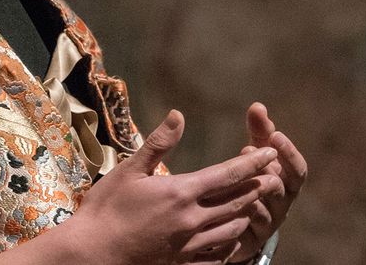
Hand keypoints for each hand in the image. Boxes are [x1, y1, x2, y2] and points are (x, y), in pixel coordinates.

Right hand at [64, 110, 282, 264]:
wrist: (92, 253)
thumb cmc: (106, 208)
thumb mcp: (129, 169)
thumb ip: (158, 143)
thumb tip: (178, 115)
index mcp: (181, 192)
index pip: (227, 175)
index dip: (252, 163)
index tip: (270, 153)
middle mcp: (192, 220)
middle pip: (237, 202)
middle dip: (257, 186)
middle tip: (273, 176)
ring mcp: (190, 246)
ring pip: (232, 230)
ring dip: (247, 214)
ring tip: (254, 204)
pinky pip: (218, 257)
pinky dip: (231, 246)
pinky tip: (231, 240)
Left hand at [228, 103, 307, 262]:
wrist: (239, 219)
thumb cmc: (251, 178)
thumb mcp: (256, 154)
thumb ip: (259, 132)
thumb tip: (258, 105)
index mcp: (287, 182)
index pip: (297, 169)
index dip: (289, 153)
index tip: (275, 135)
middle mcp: (282, 204)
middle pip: (284, 189)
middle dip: (268, 169)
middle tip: (249, 150)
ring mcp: (267, 223)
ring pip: (266, 209)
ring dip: (252, 191)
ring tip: (237, 176)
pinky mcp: (249, 240)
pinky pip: (246, 230)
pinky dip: (238, 216)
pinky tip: (224, 204)